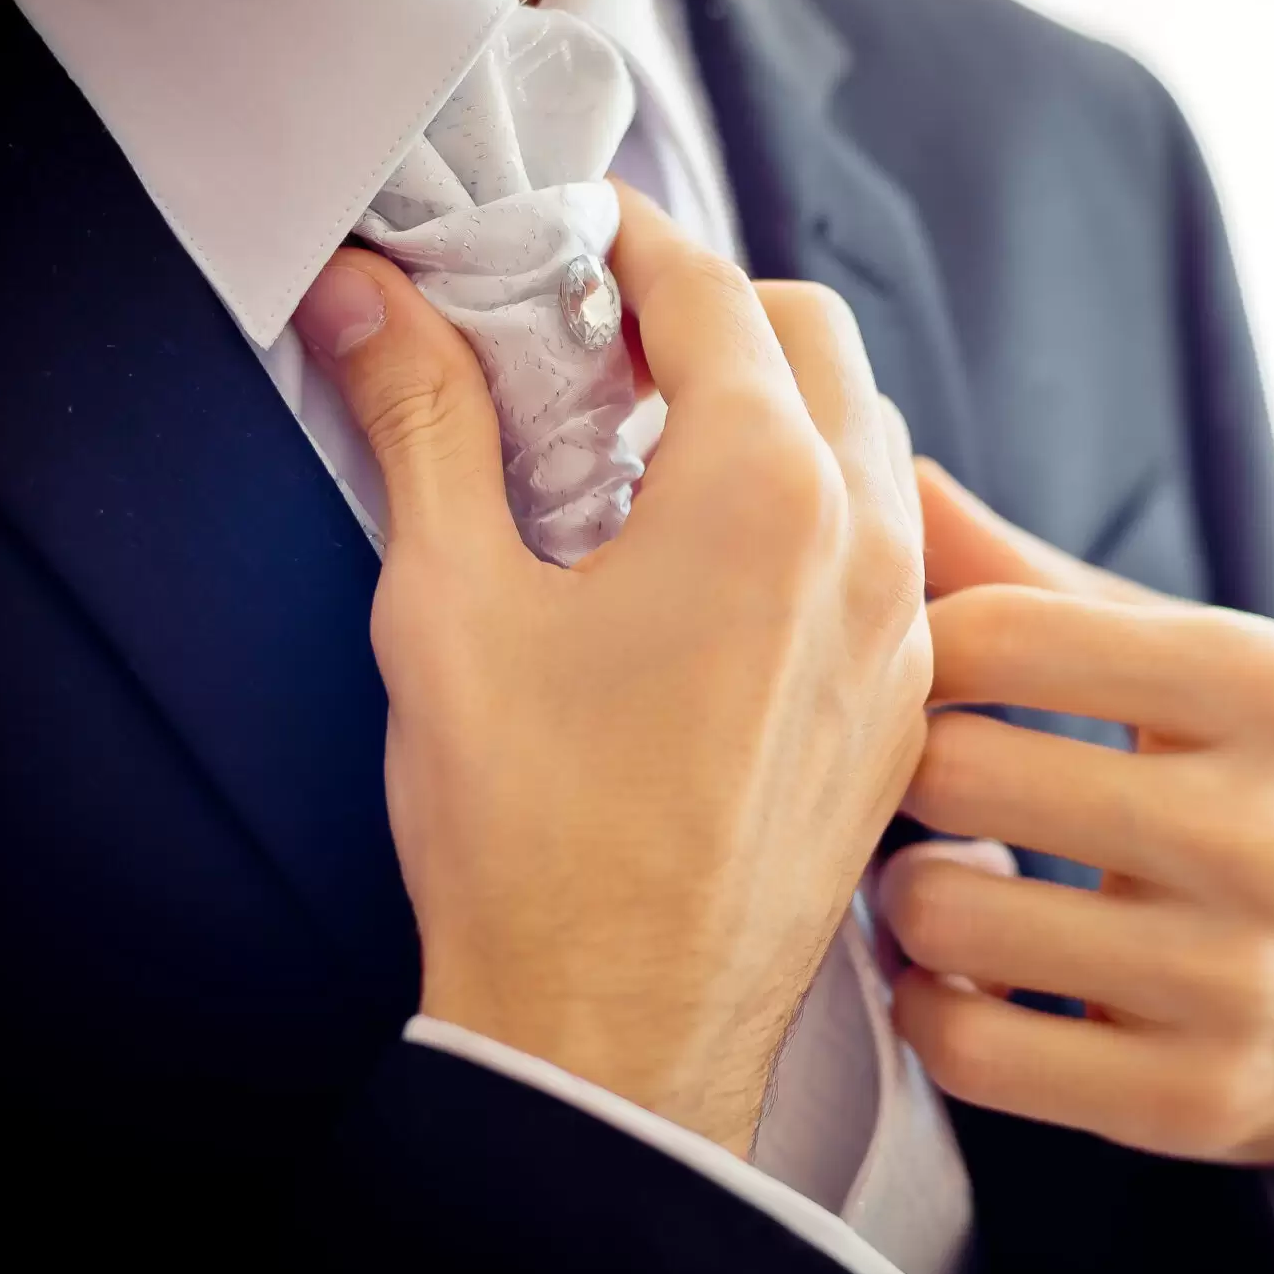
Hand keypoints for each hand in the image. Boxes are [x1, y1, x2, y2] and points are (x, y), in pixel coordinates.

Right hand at [293, 185, 930, 1156]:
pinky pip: (888, 546)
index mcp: (765, 490)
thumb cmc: (532, 836)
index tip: (553, 238)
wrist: (615, 1036)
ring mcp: (901, 630)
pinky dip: (815, 505)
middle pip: (809, 337)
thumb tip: (372, 295)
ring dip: (770, 402)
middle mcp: (867, 542)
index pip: (705, 284)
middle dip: (704, 308)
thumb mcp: (447, 602)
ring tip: (648, 452)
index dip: (617, 237)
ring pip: (866, 437)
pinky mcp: (898, 708)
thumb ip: (421, 418)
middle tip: (591, 345)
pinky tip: (715, 567)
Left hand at [880, 463, 1273, 1180]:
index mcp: (1261, 682)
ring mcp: (1232, 977)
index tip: (917, 681)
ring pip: (944, 918)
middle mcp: (1260, 828)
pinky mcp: (1195, 1099)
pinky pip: (971, 1051)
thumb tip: (894, 475)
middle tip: (909, 786)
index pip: (994, 633)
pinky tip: (962, 980)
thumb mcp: (1202, 660)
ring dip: (904, 901)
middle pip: (952, 769)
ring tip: (937, 882)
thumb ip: (1036, 581)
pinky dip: (932, 1010)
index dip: (913, 653)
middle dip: (900, 777)